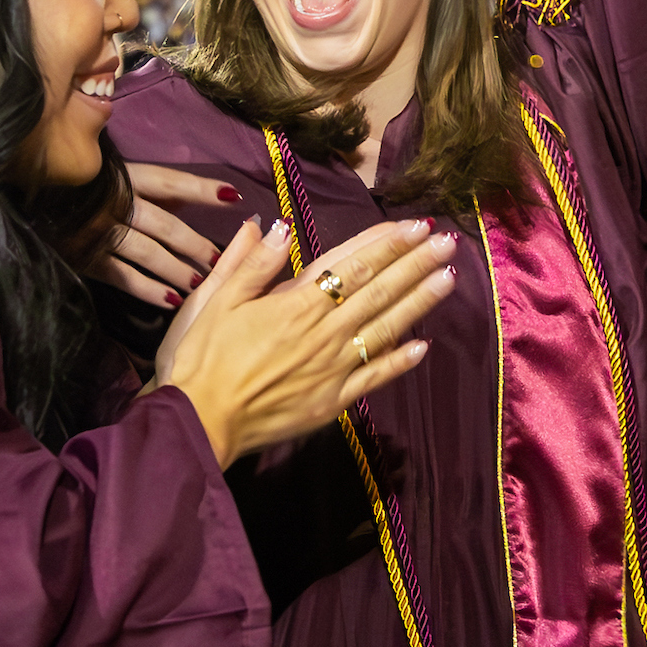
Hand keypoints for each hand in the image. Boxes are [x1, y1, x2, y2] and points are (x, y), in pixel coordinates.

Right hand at [89, 163, 240, 307]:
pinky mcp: (87, 258)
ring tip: (201, 285)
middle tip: (222, 261)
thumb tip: (202, 195)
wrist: (37, 200)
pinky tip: (171, 302)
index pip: (170, 183)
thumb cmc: (90, 186)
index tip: (233, 197)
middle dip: (195, 244)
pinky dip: (148, 290)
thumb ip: (158, 188)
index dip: (201, 189)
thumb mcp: (122, 175)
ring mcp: (100, 232)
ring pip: (146, 253)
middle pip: (163, 225)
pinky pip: (122, 277)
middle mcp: (115, 203)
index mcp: (126, 177)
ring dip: (176, 271)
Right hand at [153, 217, 455, 465]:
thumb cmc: (199, 358)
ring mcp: (331, 369)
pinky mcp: (331, 402)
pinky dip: (399, 362)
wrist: (197, 421)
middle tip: (447, 241)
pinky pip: (372, 378)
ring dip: (418, 303)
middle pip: (378, 291)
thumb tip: (278, 226)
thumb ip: (249, 262)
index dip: (386, 243)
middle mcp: (322, 332)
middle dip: (415, 264)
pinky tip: (423, 347)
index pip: (352, 264)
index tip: (415, 225)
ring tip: (449, 278)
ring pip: (384, 329)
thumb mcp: (214, 299)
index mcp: (295, 302)